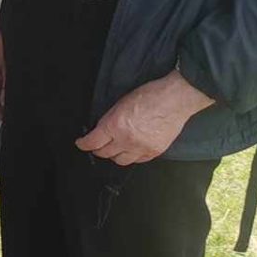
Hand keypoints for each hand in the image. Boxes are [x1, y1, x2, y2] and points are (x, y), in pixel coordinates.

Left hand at [77, 71, 212, 166]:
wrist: (176, 98)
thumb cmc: (150, 95)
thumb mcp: (121, 103)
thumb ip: (110, 119)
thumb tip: (101, 130)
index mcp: (114, 125)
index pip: (93, 142)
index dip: (84, 144)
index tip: (81, 143)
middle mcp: (126, 140)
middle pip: (105, 153)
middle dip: (98, 150)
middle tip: (97, 146)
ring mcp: (141, 148)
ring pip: (120, 161)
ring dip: (114, 155)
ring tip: (114, 149)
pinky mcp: (154, 152)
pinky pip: (138, 161)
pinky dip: (132, 157)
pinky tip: (131, 150)